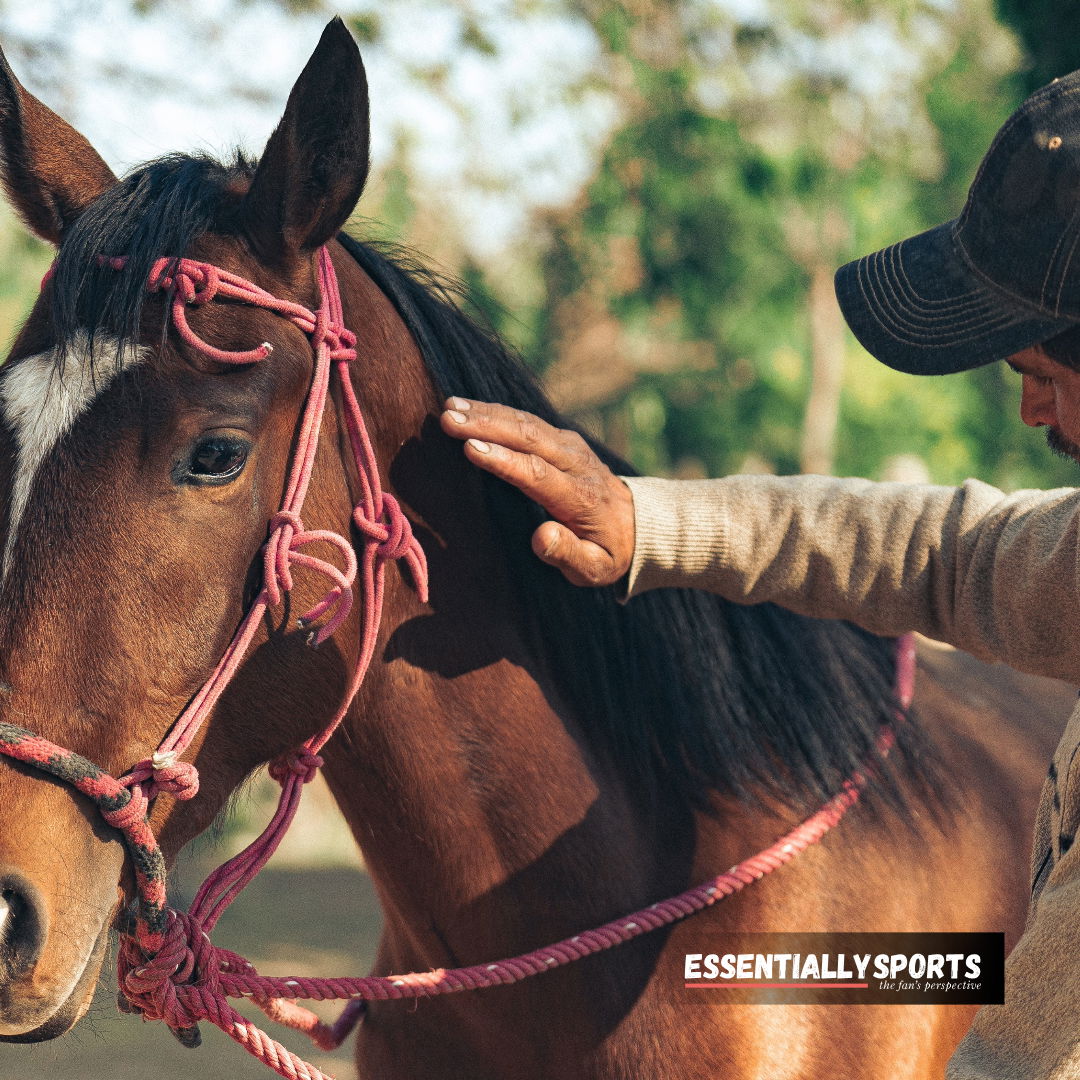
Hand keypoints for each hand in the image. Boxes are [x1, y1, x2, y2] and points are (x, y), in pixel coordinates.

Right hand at [439, 398, 634, 586]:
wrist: (636, 523)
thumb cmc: (607, 551)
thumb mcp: (594, 568)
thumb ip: (567, 554)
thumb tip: (540, 536)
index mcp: (580, 497)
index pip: (539, 474)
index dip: (505, 461)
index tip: (471, 449)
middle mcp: (575, 464)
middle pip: (529, 438)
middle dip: (487, 426)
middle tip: (448, 419)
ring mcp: (569, 446)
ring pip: (526, 423)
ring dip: (486, 413)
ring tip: (449, 408)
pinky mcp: (561, 438)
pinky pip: (526, 420)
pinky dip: (496, 412)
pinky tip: (467, 407)